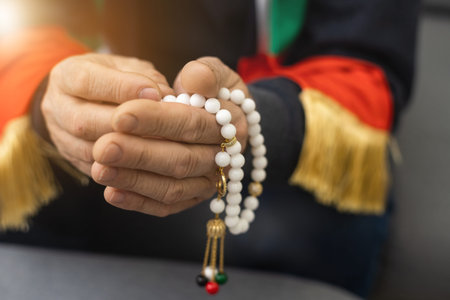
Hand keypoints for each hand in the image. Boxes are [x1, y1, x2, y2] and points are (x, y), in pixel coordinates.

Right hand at [41, 53, 172, 174]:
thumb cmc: (114, 78)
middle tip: (158, 127)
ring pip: (88, 149)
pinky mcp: (71, 159)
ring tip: (157, 145)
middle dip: (122, 126)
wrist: (85, 98)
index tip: (154, 94)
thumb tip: (166, 96)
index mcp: (67, 75)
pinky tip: (146, 162)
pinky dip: (122, 166)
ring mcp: (60, 136)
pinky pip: (95, 168)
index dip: (121, 88)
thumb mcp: (126, 67)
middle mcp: (57, 106)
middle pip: (83, 121)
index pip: (86, 81)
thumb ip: (145, 77)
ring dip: (124, 150)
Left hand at [91, 57, 249, 216]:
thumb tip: (192, 81)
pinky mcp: (191, 197)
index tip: (120, 114)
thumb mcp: (213, 72)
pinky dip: (138, 202)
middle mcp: (225, 159)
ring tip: (99, 169)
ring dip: (134, 180)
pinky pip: (166, 206)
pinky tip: (111, 193)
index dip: (157, 120)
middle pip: (182, 160)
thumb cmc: (207, 89)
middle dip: (140, 155)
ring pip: (172, 187)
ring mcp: (208, 182)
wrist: (215, 115)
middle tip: (101, 147)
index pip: (193, 123)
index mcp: (233, 123)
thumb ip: (206, 73)